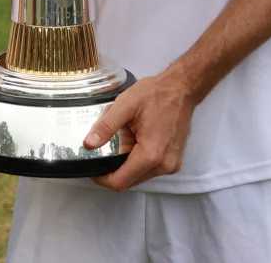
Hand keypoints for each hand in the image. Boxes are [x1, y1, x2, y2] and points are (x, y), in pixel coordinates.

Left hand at [83, 72, 197, 191]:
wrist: (181, 90)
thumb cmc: (157, 94)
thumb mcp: (125, 105)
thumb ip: (106, 126)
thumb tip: (89, 144)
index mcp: (151, 154)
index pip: (120, 181)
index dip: (103, 179)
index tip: (93, 169)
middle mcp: (163, 165)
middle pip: (130, 181)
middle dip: (114, 169)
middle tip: (103, 152)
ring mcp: (170, 165)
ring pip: (139, 176)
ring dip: (127, 164)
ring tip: (123, 140)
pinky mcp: (173, 161)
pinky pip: (150, 169)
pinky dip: (138, 160)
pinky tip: (135, 141)